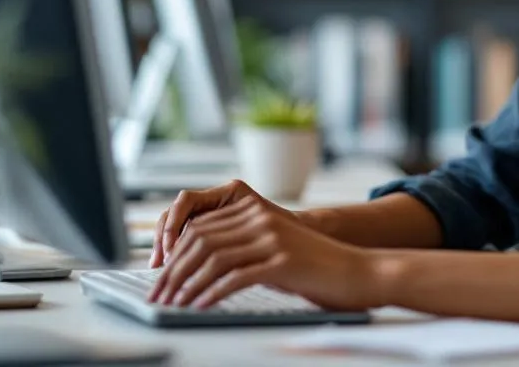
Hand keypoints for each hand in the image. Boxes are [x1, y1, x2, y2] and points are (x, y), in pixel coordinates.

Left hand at [146, 183, 379, 310]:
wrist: (360, 273)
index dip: (174, 252)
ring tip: (172, 304)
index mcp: (255, 211)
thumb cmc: (316, 269)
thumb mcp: (273, 251)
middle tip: (158, 294)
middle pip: (200, 241)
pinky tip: (199, 307)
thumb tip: (197, 270)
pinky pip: (234, 277)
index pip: (200, 227)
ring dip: (186, 284)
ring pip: (212, 259)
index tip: (161, 277)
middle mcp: (261, 219)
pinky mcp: (282, 261)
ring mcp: (272, 238)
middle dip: (173, 270)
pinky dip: (210, 294)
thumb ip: (241, 250)